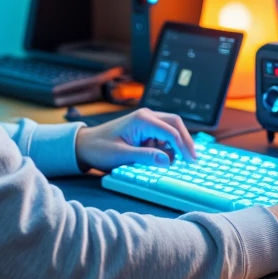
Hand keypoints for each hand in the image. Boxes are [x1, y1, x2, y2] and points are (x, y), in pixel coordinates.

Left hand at [74, 108, 195, 173]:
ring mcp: (147, 121)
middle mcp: (147, 116)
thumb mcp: (121, 155)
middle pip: (176, 124)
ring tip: (174, 161)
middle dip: (186, 142)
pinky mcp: (146, 129)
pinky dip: (168, 146)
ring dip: (176, 145)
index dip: (183, 147)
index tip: (190, 162)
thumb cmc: (99, 149)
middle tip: (193, 160)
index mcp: (142, 119)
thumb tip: (168, 160)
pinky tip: (164, 158)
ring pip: (172, 129)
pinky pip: (163, 135)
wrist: (84, 145)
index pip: (171, 131)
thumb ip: (145, 157)